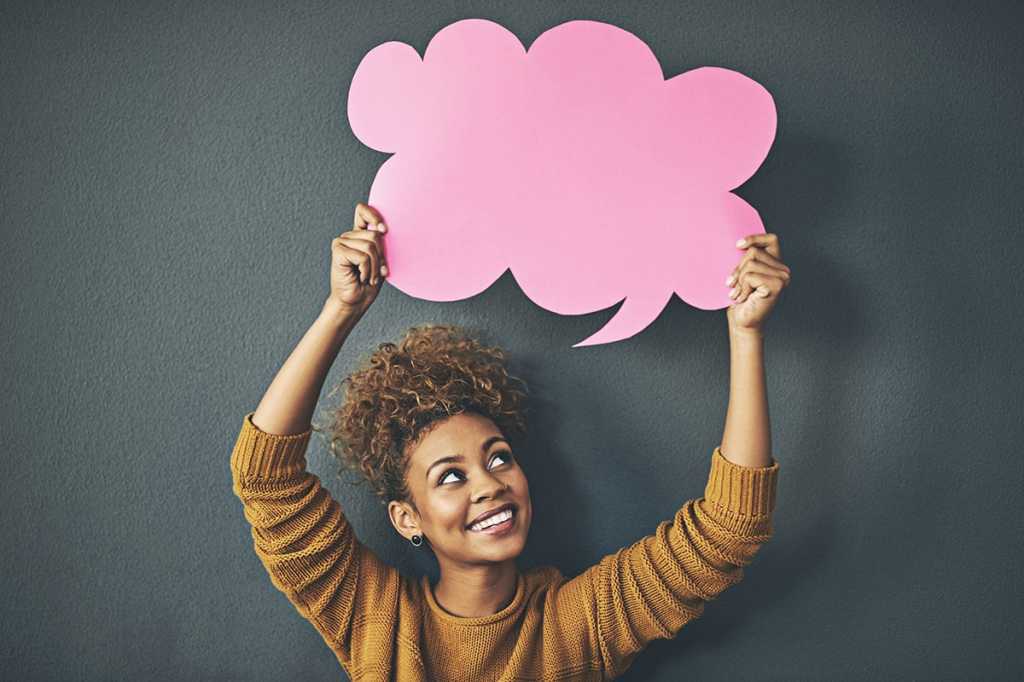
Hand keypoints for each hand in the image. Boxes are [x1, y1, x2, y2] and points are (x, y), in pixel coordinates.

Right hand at [327, 202, 388, 317]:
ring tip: (368, 276)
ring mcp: (341, 242)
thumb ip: (381, 245)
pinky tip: (360, 277)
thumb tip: (382, 230)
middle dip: (380, 257)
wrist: (355, 302)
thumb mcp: (380, 261)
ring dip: (374, 266)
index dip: (374, 216)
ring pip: (370, 246)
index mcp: (358, 235)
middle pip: (375, 235)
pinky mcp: (338, 251)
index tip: (384, 230)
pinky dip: (367, 270)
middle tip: (375, 272)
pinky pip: (363, 256)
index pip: (362, 211)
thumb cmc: (368, 283)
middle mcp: (348, 236)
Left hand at [725, 233, 790, 332]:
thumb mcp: (742, 274)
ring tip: (739, 293)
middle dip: (738, 268)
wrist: (743, 321)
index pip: (771, 239)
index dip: (755, 238)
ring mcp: (783, 277)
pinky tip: (744, 298)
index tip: (738, 245)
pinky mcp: (777, 285)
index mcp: (777, 264)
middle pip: (753, 252)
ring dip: (739, 280)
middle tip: (734, 285)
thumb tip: (738, 243)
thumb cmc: (741, 298)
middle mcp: (783, 270)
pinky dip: (742, 287)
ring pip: (750, 263)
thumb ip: (746, 259)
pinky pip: (750, 276)